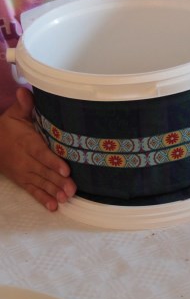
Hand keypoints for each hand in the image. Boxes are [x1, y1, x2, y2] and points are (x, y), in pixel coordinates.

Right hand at [0, 89, 75, 210]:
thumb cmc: (7, 127)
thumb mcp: (14, 114)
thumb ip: (24, 105)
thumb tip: (26, 91)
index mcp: (26, 142)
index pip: (41, 153)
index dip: (53, 162)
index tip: (66, 169)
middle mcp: (25, 160)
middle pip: (43, 171)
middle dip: (58, 181)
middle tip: (72, 188)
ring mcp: (24, 172)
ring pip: (40, 183)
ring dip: (53, 191)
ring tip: (66, 198)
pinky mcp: (23, 180)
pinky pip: (33, 191)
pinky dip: (43, 199)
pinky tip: (54, 207)